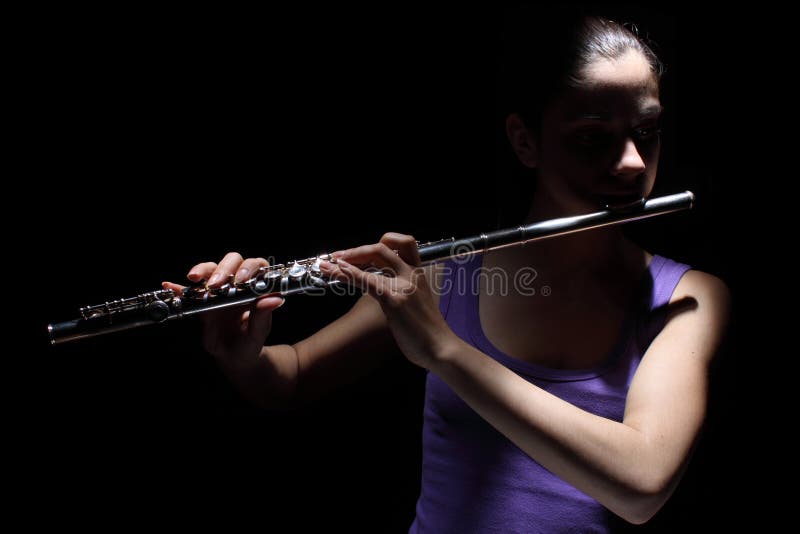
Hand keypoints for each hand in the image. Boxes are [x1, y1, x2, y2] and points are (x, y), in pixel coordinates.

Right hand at [162, 252, 284, 373]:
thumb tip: (274, 299)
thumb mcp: (258, 333)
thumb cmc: (249, 342)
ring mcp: (218, 290)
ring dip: (203, 271)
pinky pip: (190, 290)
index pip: (256, 266)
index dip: (249, 268)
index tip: (241, 280)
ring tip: (194, 279)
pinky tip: (170, 285)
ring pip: (211, 269)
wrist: (234, 356)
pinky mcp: (202, 299)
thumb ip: (263, 316)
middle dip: (223, 269)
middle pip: (232, 262)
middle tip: (216, 284)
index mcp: (255, 289)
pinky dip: (179, 286)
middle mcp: (237, 284)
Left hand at [319, 233, 456, 368]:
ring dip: (346, 260)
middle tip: (338, 256)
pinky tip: (338, 272)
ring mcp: (403, 286)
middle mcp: (411, 275)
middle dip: (357, 250)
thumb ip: (401, 292)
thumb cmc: (428, 331)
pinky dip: (350, 274)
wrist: (440, 347)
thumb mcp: (417, 303)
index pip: (403, 243)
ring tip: (327, 265)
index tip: (361, 252)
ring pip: (372, 260)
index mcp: (418, 274)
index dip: (380, 242)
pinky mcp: (394, 301)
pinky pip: (368, 281)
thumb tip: (381, 289)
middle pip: (383, 247)